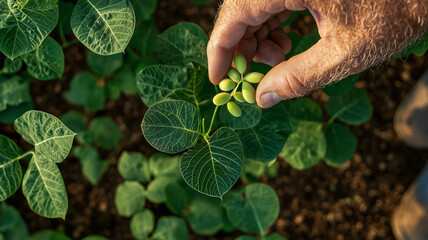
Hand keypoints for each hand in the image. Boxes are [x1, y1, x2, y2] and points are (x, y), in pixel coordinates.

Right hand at [207, 0, 426, 107]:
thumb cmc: (395, 12)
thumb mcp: (344, 53)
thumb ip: (297, 77)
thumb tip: (262, 98)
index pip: (232, 15)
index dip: (220, 50)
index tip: (218, 78)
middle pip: (240, 10)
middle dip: (241, 46)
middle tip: (253, 74)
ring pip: (254, 6)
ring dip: (257, 36)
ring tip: (276, 58)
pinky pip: (272, 0)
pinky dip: (272, 24)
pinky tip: (285, 42)